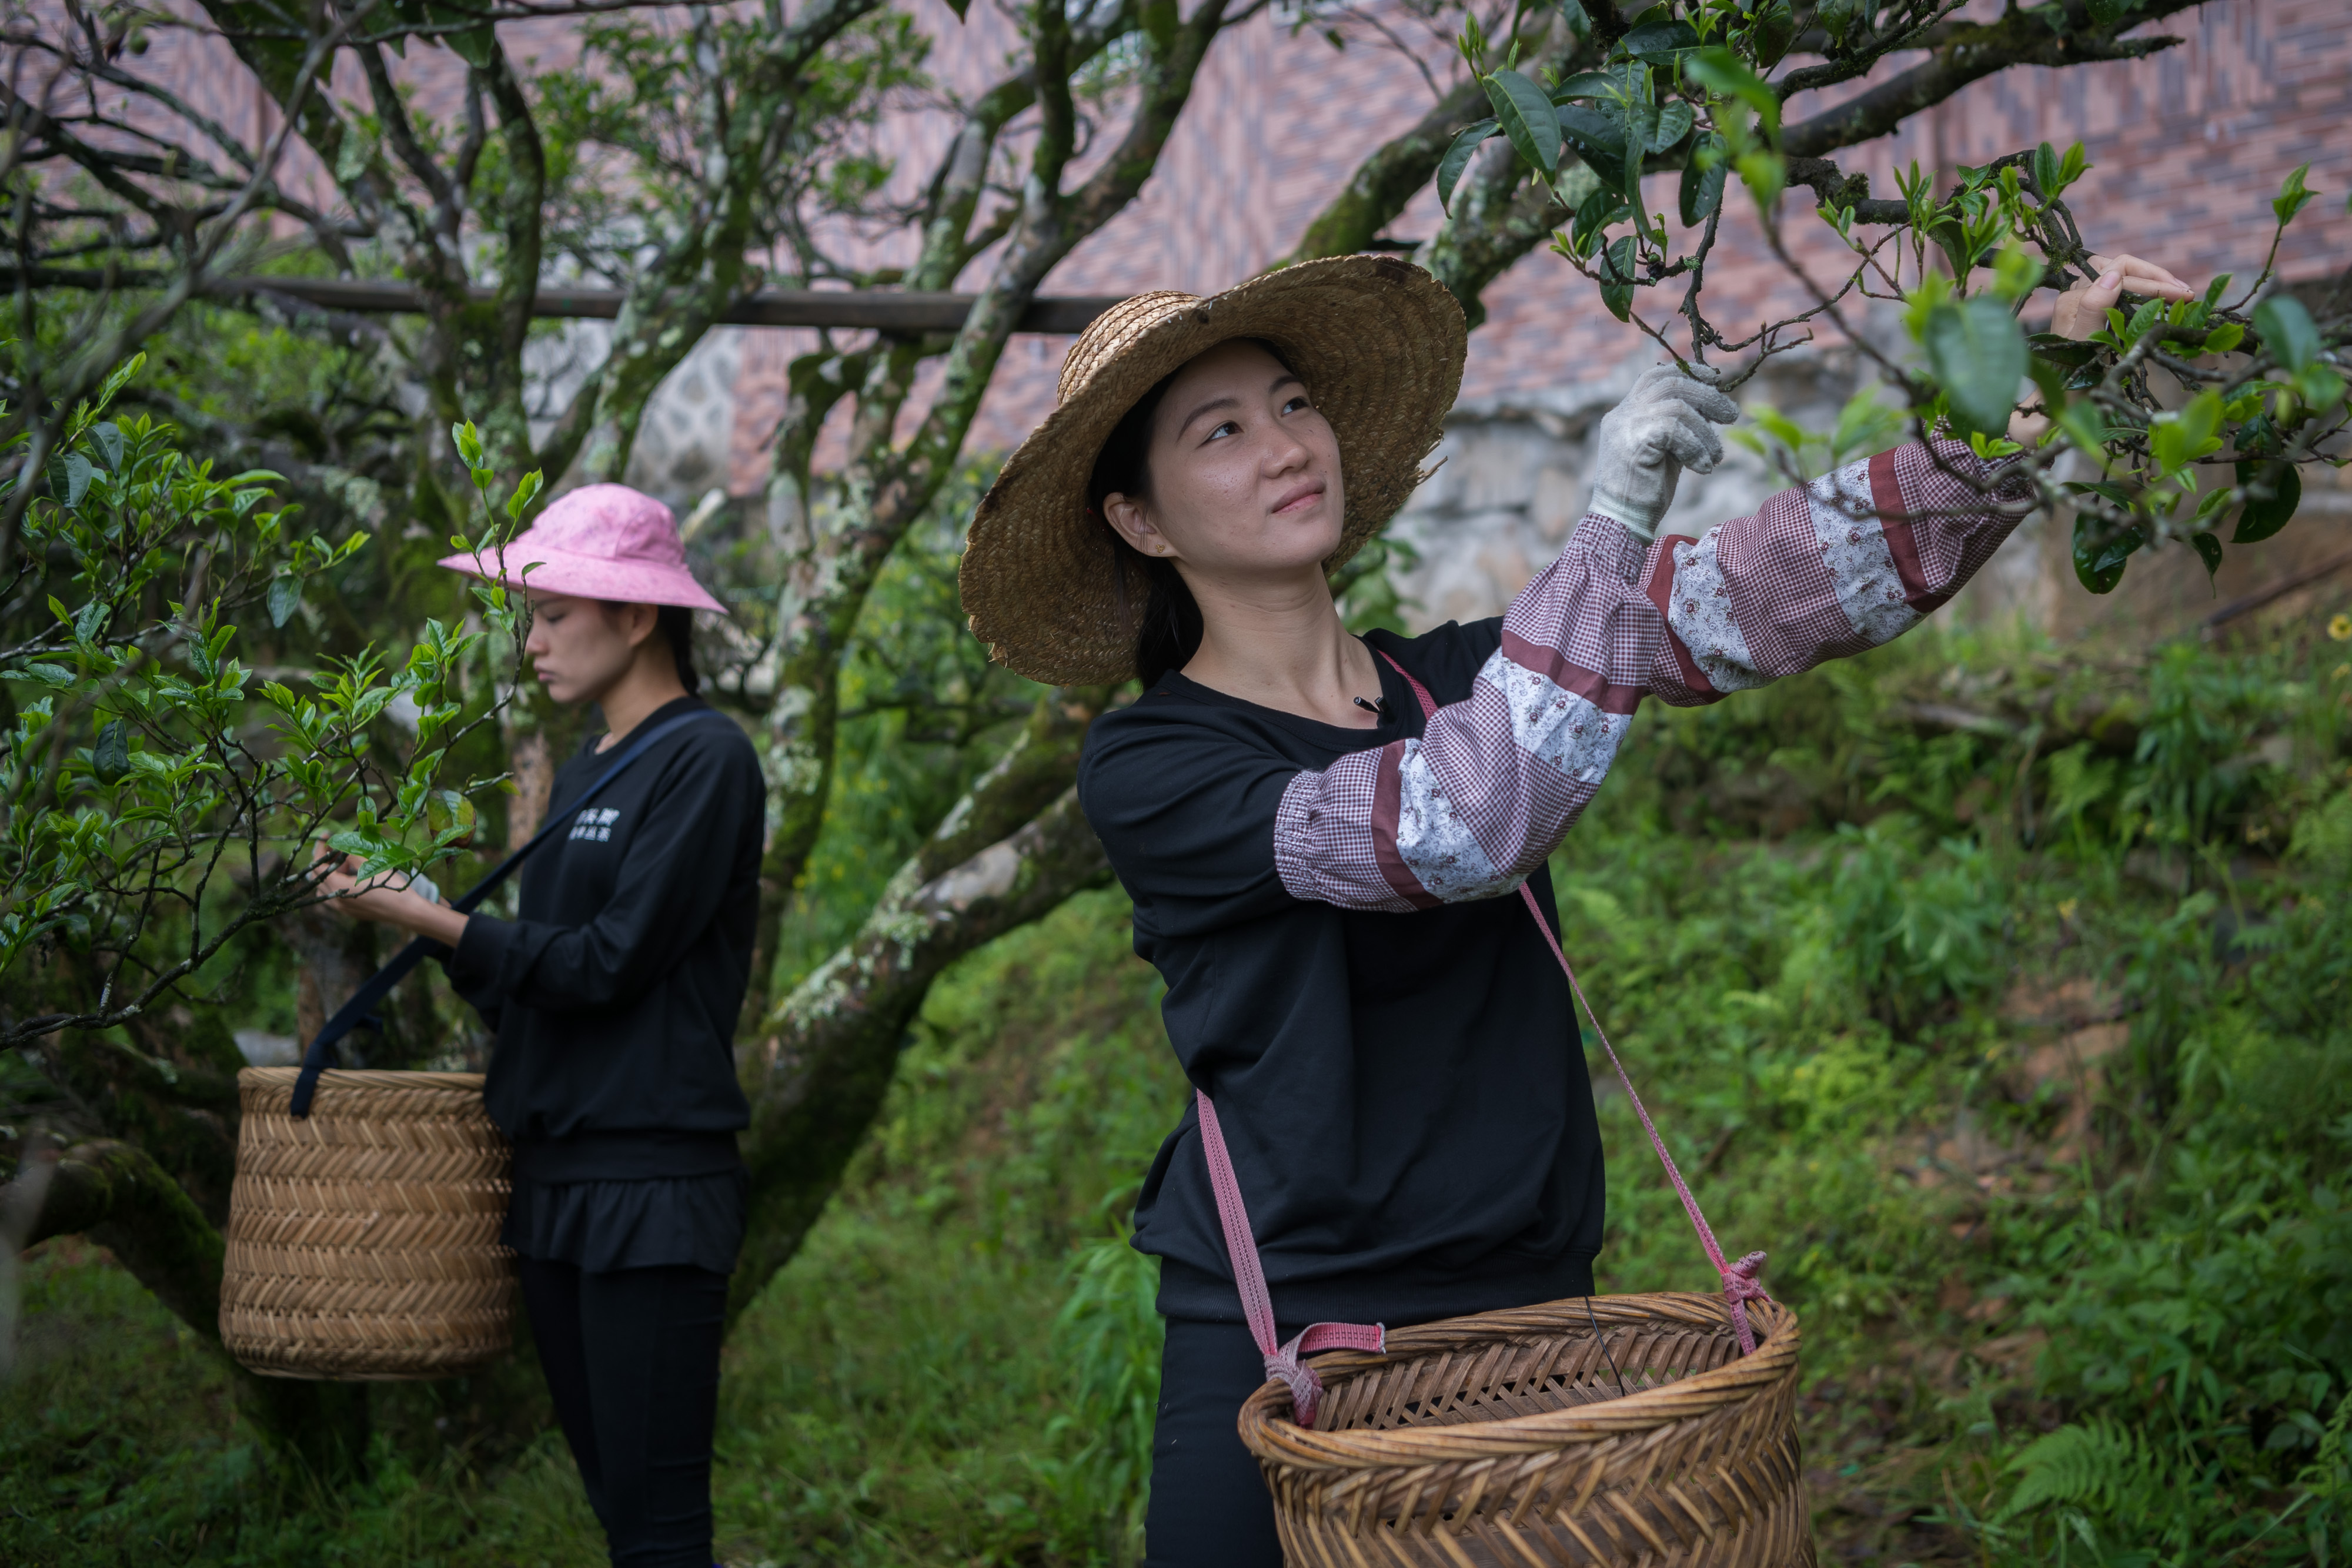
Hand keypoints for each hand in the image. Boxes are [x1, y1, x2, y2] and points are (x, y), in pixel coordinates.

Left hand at [311, 842, 468, 947]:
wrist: (406, 911)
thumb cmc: (391, 887)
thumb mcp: (372, 865)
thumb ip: (352, 854)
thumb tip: (341, 845)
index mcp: (338, 888)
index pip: (319, 866)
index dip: (321, 849)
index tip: (326, 836)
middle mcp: (336, 901)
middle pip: (319, 878)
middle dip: (327, 861)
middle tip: (340, 849)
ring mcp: (343, 909)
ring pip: (326, 888)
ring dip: (332, 873)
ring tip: (348, 863)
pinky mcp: (351, 912)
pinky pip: (335, 896)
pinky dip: (338, 884)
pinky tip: (353, 877)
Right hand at [1587, 362, 1741, 539]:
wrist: (1621, 523)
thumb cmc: (1645, 492)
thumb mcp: (1665, 450)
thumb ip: (1679, 425)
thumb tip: (1712, 405)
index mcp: (1625, 413)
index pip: (1655, 376)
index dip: (1687, 372)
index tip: (1715, 379)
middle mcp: (1622, 414)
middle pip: (1670, 384)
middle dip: (1707, 396)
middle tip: (1731, 415)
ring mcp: (1625, 426)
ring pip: (1678, 407)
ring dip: (1706, 432)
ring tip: (1716, 457)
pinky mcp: (1635, 441)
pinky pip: (1677, 430)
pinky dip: (1696, 448)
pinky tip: (1703, 467)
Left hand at [2011, 254, 2196, 444]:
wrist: (2061, 401)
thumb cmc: (2070, 376)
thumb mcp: (2083, 342)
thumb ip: (2093, 308)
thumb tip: (2114, 275)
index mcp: (2072, 298)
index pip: (2120, 273)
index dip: (2154, 281)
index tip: (2182, 296)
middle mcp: (2076, 294)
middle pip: (2122, 268)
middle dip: (2158, 279)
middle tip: (2187, 295)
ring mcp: (2085, 301)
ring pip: (2123, 275)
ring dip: (2153, 280)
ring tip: (2181, 293)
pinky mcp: (2094, 311)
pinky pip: (2122, 290)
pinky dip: (2145, 291)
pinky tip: (2164, 300)